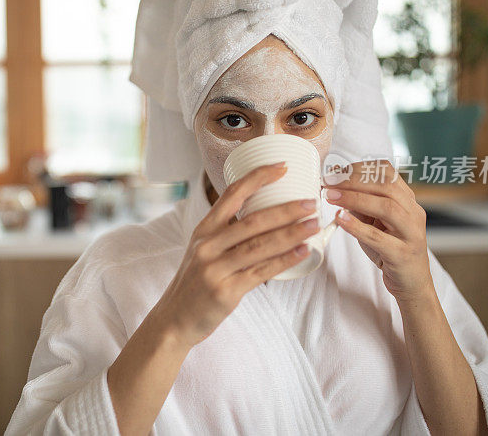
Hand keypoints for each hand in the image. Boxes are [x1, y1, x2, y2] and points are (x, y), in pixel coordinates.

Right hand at [152, 163, 320, 348]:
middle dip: (285, 210)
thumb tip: (267, 218)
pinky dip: (284, 260)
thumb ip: (227, 234)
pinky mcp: (226, 291)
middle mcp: (207, 246)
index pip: (232, 194)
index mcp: (204, 230)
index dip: (258, 178)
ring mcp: (215, 268)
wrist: (174, 320)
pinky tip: (302, 252)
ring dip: (291, 233)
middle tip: (310, 202)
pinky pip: (261, 272)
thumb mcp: (203, 251)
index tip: (282, 168)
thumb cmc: (195, 283)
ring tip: (313, 225)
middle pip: (252, 221)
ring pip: (260, 245)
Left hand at [323, 160, 434, 302]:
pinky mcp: (402, 254)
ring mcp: (411, 234)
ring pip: (387, 208)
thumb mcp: (373, 221)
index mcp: (407, 200)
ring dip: (354, 198)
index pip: (387, 172)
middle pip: (386, 186)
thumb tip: (334, 183)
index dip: (359, 168)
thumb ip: (358, 203)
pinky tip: (340, 219)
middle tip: (328, 182)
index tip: (334, 171)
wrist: (411, 282)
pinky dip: (357, 226)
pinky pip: (379, 238)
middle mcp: (413, 213)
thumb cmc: (389, 247)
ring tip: (330, 196)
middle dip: (353, 181)